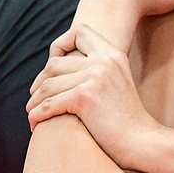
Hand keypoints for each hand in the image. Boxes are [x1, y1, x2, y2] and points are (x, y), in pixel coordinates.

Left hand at [27, 23, 155, 168]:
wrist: (141, 140)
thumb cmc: (126, 119)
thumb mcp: (116, 83)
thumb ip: (97, 69)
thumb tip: (60, 65)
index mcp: (113, 54)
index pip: (80, 31)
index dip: (60, 44)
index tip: (53, 64)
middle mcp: (104, 61)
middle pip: (55, 63)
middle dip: (39, 82)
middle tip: (35, 97)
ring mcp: (95, 76)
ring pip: (48, 85)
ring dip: (35, 102)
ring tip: (32, 113)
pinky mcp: (85, 96)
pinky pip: (48, 104)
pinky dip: (37, 115)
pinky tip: (35, 123)